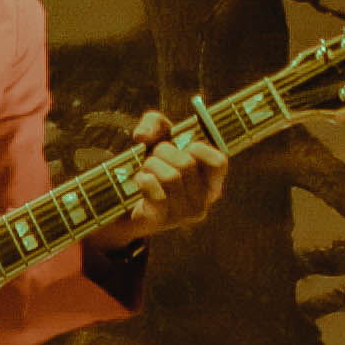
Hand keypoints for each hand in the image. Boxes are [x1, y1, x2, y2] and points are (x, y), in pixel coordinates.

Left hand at [94, 145, 224, 245]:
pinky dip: (144, 180)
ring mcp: (182, 215)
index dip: (198, 148)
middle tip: (153, 157)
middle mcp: (202, 202)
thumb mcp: (156, 137)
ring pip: (171, 177)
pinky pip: (157, 195)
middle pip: (186, 164)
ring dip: (150, 165)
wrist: (125, 201)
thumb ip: (154, 123)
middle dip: (162, 151)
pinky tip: (140, 180)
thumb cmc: (152, 166)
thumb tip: (143, 136)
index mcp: (210, 183)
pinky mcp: (161, 221)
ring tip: (146, 169)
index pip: (219, 162)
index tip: (183, 148)